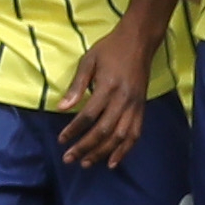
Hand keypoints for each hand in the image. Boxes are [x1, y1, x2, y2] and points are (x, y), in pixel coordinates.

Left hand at [57, 19, 151, 165]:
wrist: (139, 41)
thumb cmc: (110, 48)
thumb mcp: (89, 60)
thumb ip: (77, 86)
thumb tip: (61, 108)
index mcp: (108, 86)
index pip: (88, 115)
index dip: (74, 130)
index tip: (62, 140)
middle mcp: (123, 99)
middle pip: (103, 131)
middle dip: (85, 147)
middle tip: (69, 159)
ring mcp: (135, 105)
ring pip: (120, 136)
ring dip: (102, 153)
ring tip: (86, 163)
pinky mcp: (142, 108)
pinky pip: (135, 134)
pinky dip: (125, 150)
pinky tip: (113, 161)